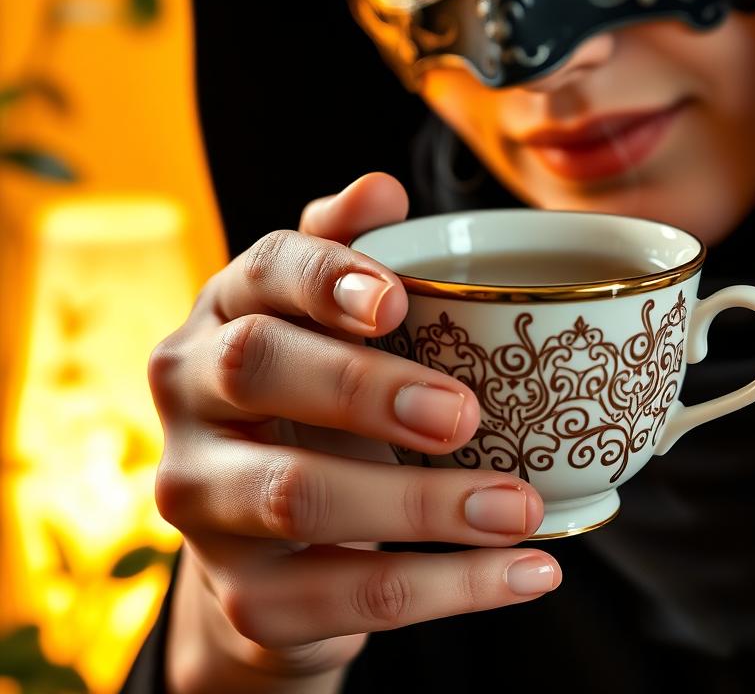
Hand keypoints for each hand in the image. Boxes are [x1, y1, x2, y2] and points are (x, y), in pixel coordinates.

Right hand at [153, 173, 559, 693]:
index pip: (262, 271)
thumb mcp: (327, 323)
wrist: (270, 538)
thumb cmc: (314, 395)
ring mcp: (203, 498)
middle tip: (464, 412)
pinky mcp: (244, 594)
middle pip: (257, 370)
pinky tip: (530, 573)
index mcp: (227, 310)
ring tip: (522, 507)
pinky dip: (448, 589)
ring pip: (297, 496)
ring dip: (424, 506)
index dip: (325, 277)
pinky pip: (342, 599)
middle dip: (363, 386)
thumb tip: (380, 187)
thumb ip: (348, 252)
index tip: (397, 300)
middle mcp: (192, 393)